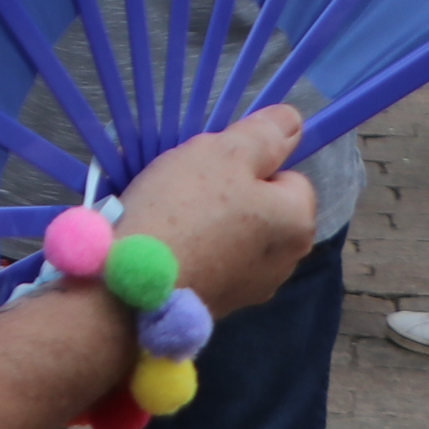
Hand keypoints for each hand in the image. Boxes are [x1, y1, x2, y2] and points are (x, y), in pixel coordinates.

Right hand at [115, 104, 315, 319]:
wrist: (131, 284)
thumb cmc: (183, 210)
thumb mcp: (222, 154)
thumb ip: (263, 135)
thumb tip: (294, 122)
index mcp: (297, 222)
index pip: (288, 177)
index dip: (250, 166)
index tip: (212, 169)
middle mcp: (287, 261)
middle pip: (262, 210)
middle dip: (231, 199)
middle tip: (186, 190)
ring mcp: (252, 289)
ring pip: (236, 239)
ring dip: (212, 228)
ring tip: (169, 220)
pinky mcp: (218, 306)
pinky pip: (212, 266)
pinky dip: (195, 255)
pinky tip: (165, 249)